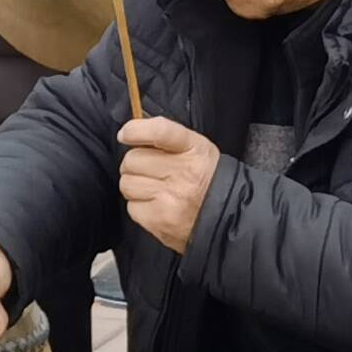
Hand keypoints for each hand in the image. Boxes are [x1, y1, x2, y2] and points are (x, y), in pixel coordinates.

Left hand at [116, 117, 219, 254]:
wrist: (225, 217)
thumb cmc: (205, 178)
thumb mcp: (196, 148)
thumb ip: (165, 137)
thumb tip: (131, 133)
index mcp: (193, 149)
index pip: (159, 132)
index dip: (136, 131)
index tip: (126, 135)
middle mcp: (183, 173)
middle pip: (132, 160)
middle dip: (134, 164)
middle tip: (149, 170)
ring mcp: (170, 199)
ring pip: (127, 184)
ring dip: (134, 185)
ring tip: (153, 189)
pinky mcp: (160, 221)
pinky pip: (131, 207)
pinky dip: (139, 206)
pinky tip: (155, 205)